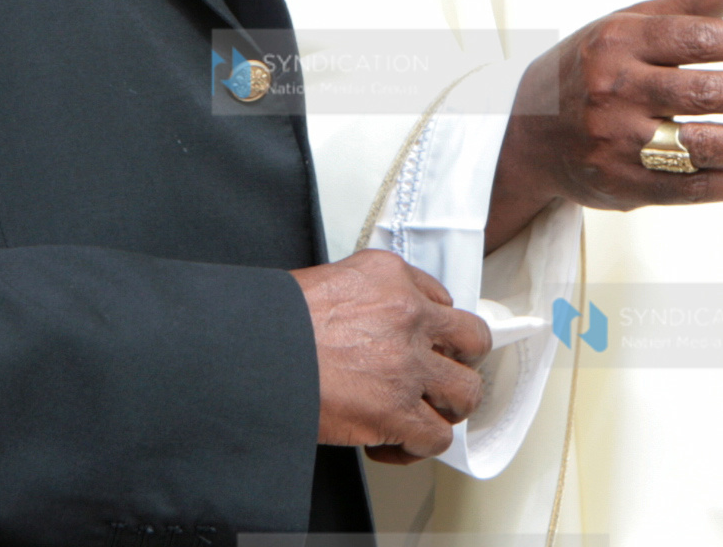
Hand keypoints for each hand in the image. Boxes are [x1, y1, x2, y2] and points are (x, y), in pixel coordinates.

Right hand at [295, 249, 490, 464]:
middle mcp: (408, 314)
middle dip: (457, 363)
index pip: (440, 300)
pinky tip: (391, 443)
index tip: (421, 346)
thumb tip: (371, 330)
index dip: (432, 330)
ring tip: (421, 413)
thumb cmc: (274, 322)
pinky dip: (417, 446)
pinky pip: (436, 437)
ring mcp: (408, 364)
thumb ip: (365, 300)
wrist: (250, 353)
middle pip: (472, 340)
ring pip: (465, 391)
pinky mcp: (396, 411)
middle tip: (436, 377)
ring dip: (445, 407)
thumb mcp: (326, 283)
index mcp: (390, 276)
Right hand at [484, 0, 722, 251]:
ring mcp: (619, 142)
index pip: (694, 38)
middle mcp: (615, 90)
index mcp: (620, 41)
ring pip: (703, 145)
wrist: (528, 133)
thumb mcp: (629, 24)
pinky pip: (692, 188)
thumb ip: (691, 2)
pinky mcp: (626, 186)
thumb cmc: (590, 70)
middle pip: (705, 93)